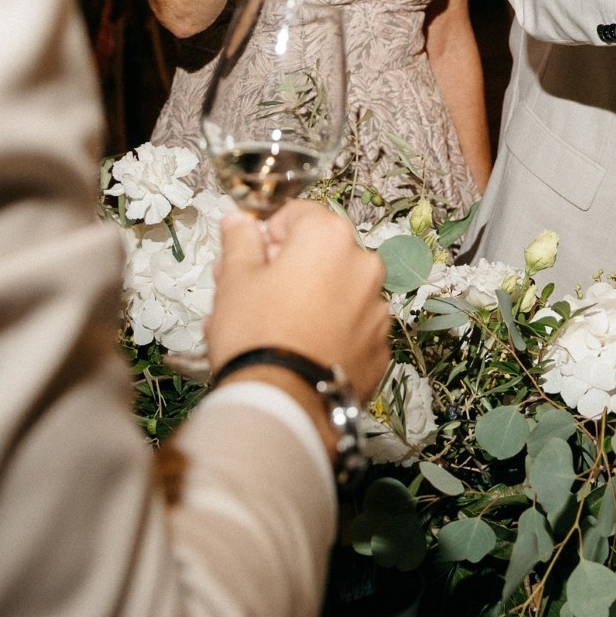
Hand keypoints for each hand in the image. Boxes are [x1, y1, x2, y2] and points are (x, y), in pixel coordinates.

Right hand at [207, 201, 389, 399]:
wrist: (284, 402)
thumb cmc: (256, 333)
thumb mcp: (235, 280)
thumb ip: (240, 241)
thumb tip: (239, 220)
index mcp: (330, 238)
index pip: (298, 214)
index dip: (269, 234)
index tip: (252, 260)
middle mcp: (364, 265)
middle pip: (319, 254)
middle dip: (286, 268)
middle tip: (249, 295)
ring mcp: (377, 307)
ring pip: (336, 291)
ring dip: (308, 300)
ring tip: (270, 328)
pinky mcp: (380, 345)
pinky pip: (350, 327)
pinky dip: (329, 331)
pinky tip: (299, 350)